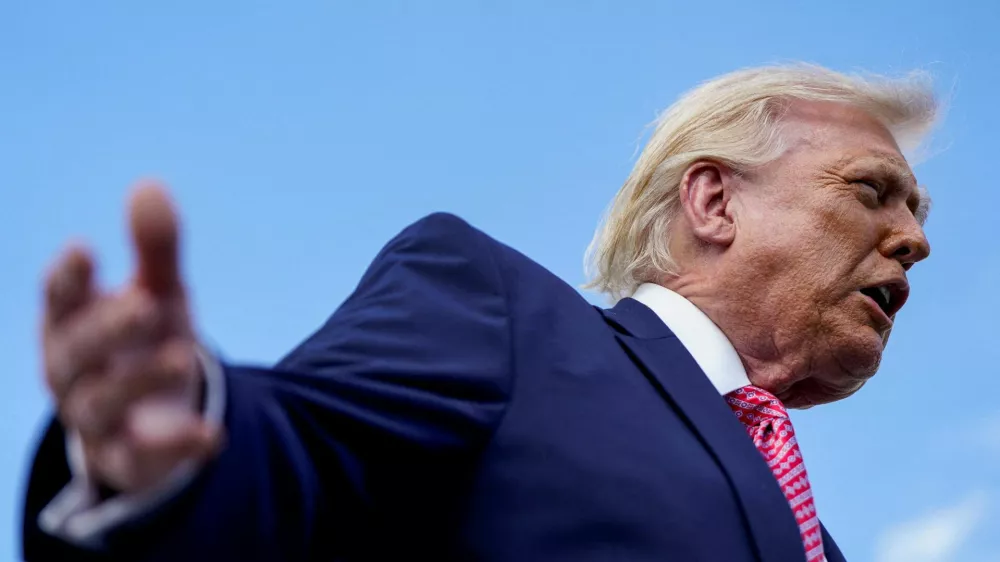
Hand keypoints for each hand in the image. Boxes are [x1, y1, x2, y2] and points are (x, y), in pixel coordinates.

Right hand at [41, 183, 221, 494]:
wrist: (151, 414)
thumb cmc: (144, 340)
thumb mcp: (158, 292)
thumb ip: (155, 248)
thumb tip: (149, 185)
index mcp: (73, 322)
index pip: (59, 299)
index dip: (67, 278)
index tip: (83, 249)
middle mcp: (73, 371)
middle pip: (75, 352)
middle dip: (106, 328)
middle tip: (144, 304)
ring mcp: (95, 418)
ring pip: (101, 404)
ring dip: (139, 380)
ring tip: (183, 356)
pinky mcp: (125, 458)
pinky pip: (142, 458)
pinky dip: (176, 446)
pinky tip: (214, 435)